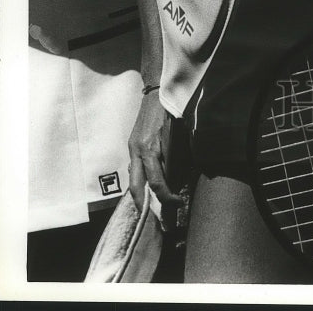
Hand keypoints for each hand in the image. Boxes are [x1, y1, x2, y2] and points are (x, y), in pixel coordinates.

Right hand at [128, 91, 182, 210]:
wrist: (156, 93)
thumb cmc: (172, 112)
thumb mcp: (179, 135)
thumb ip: (178, 158)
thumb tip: (180, 180)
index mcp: (151, 148)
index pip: (157, 181)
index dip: (167, 196)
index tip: (178, 202)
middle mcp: (138, 151)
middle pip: (137, 187)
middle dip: (143, 205)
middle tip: (152, 220)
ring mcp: (133, 148)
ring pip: (133, 179)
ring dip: (139, 195)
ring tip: (148, 209)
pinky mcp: (131, 145)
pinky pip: (134, 169)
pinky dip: (139, 180)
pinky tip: (145, 188)